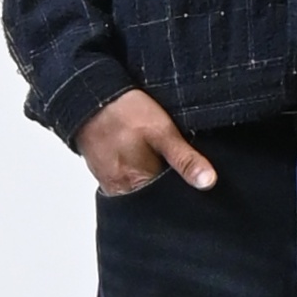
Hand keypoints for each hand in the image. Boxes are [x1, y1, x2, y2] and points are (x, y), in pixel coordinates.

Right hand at [74, 88, 216, 194]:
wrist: (89, 97)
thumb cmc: (124, 112)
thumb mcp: (163, 131)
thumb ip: (185, 159)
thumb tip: (208, 182)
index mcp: (138, 184)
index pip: (170, 199)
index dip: (183, 186)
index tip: (190, 172)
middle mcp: (122, 191)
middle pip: (155, 197)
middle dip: (167, 183)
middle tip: (169, 157)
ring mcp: (111, 184)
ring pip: (141, 189)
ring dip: (151, 177)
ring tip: (154, 155)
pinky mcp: (105, 175)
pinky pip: (128, 182)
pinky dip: (138, 173)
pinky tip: (141, 156)